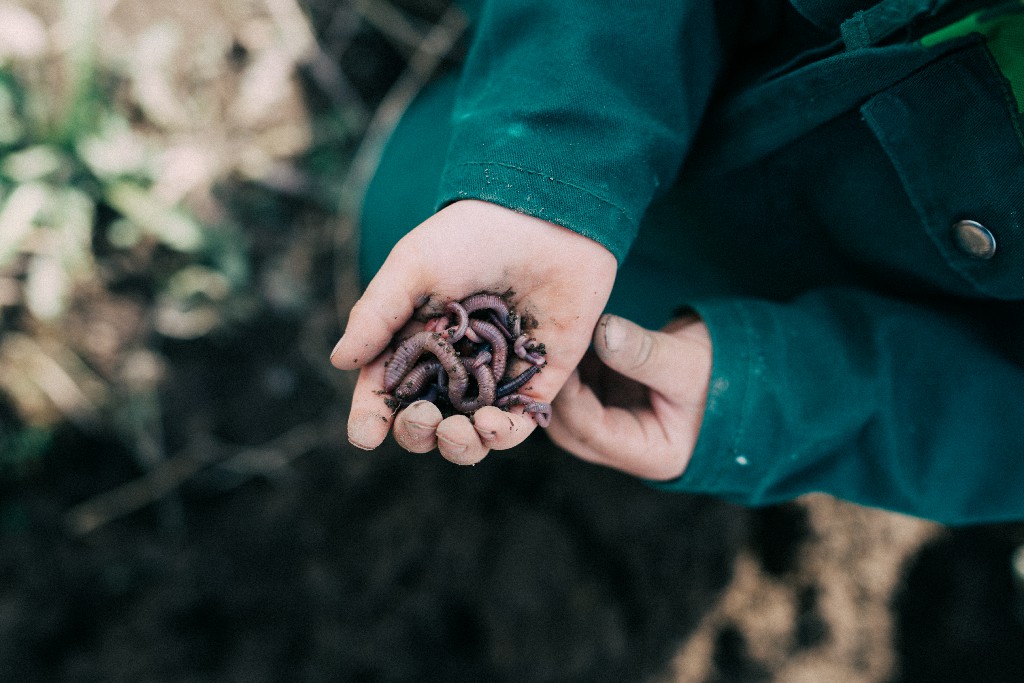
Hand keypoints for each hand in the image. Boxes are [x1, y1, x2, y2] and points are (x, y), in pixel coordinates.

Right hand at [331, 199, 616, 464]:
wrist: (545, 216)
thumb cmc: (473, 235)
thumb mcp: (414, 267)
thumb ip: (378, 313)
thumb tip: (340, 361)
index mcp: (416, 339)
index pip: (387, 389)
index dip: (372, 418)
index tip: (366, 436)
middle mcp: (454, 364)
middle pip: (427, 421)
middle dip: (417, 433)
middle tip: (422, 419)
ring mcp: (496, 375)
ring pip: (471, 433)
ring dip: (458, 445)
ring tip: (457, 432)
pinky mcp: (538, 378)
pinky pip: (519, 423)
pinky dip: (503, 435)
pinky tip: (491, 426)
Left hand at [547, 313, 711, 480]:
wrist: (751, 368)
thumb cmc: (726, 373)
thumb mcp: (686, 363)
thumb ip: (643, 352)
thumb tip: (601, 330)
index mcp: (650, 453)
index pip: (591, 431)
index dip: (568, 395)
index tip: (558, 356)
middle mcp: (629, 448)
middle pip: (571, 428)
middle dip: (558, 390)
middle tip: (547, 349)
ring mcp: (620, 426)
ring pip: (572, 410)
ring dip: (565, 377)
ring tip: (558, 340)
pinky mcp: (617, 403)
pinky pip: (583, 390)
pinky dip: (576, 367)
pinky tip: (572, 339)